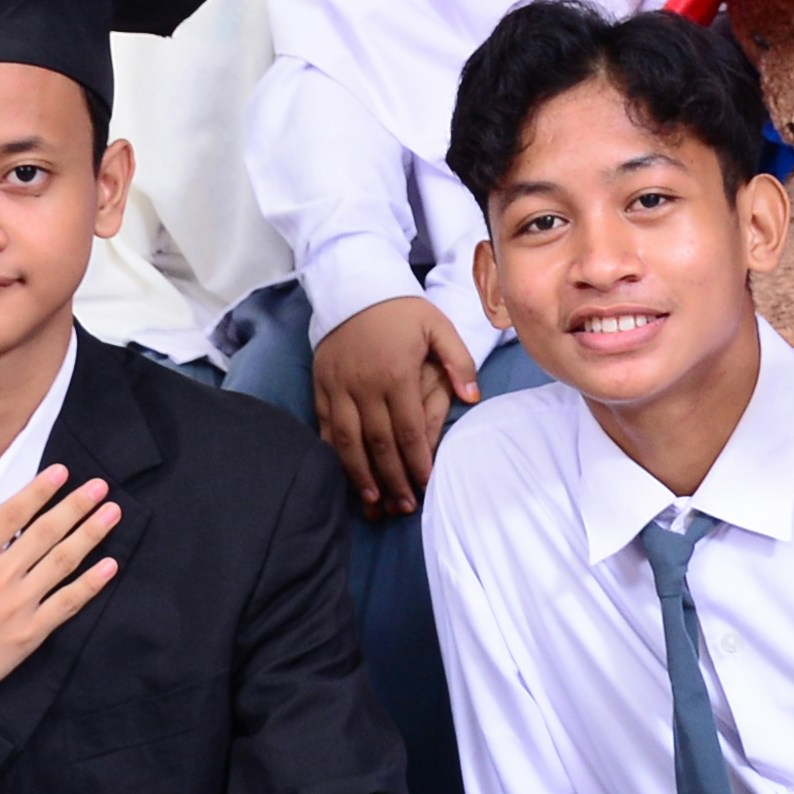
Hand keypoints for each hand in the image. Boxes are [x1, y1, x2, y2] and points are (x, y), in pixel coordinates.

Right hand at [0, 467, 119, 704]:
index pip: (10, 515)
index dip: (38, 491)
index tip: (61, 471)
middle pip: (45, 533)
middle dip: (75, 506)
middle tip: (100, 486)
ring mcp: (19, 605)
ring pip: (62, 562)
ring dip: (89, 535)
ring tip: (112, 513)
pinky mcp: (31, 633)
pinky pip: (67, 603)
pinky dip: (91, 584)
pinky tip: (110, 566)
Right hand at [310, 297, 477, 518]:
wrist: (352, 286)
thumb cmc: (401, 309)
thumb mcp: (438, 326)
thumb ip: (458, 362)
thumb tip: (472, 398)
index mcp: (396, 374)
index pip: (408, 429)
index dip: (417, 462)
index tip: (426, 485)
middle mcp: (364, 385)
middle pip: (378, 443)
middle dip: (393, 479)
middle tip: (404, 507)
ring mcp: (338, 387)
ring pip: (348, 442)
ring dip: (360, 475)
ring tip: (374, 501)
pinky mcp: (321, 386)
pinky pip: (326, 426)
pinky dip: (334, 453)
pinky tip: (344, 473)